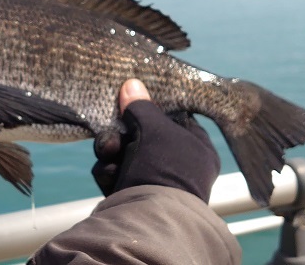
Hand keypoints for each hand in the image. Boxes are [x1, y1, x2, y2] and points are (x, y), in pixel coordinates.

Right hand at [92, 79, 219, 202]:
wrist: (147, 221)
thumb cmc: (164, 170)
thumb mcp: (156, 129)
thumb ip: (141, 105)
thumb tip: (132, 83)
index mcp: (195, 147)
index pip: (172, 117)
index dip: (151, 106)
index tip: (132, 98)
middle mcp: (175, 164)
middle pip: (141, 134)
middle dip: (121, 133)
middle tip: (114, 132)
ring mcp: (152, 180)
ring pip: (123, 151)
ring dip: (111, 150)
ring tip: (109, 154)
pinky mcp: (131, 193)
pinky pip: (114, 170)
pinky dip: (109, 170)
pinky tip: (110, 175)